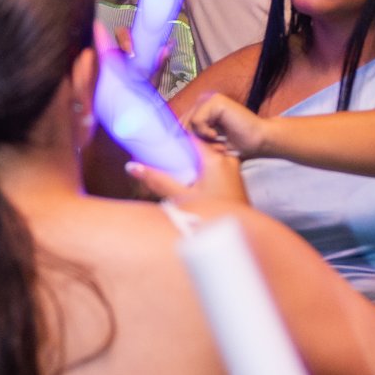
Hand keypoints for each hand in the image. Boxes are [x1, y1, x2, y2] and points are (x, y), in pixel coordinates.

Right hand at [127, 137, 248, 210]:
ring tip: (177, 174)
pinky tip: (193, 184)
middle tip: (164, 161)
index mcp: (215, 159)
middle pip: (198, 149)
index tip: (159, 143)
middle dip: (181, 155)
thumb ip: (157, 181)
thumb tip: (133, 167)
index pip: (190, 138)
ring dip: (192, 166)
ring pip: (207, 160)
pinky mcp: (236, 180)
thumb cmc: (214, 216)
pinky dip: (203, 173)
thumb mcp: (181, 197)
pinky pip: (216, 169)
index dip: (173, 140)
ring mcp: (234, 169)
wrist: (240, 235)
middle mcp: (227, 159)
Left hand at [183, 91, 265, 160]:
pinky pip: (196, 121)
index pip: (176, 125)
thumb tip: (168, 145)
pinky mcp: (214, 100)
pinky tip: (217, 135)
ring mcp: (207, 98)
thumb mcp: (206, 144)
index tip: (198, 151)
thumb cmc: (235, 145)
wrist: (258, 141)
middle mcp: (201, 102)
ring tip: (216, 143)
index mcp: (198, 110)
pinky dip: (205, 133)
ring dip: (200, 139)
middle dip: (192, 141)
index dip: (181, 140)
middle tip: (212, 148)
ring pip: (187, 124)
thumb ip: (190, 139)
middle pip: (179, 125)